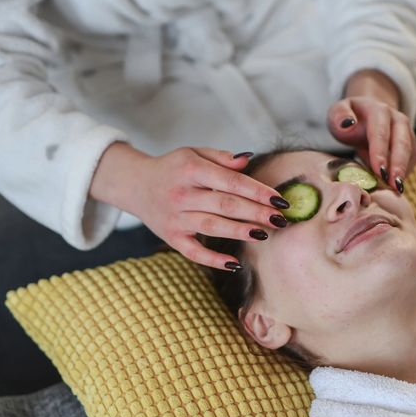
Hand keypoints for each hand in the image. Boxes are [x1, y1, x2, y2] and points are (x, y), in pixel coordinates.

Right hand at [90, 143, 287, 269]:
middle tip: (280, 220)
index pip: (231, 181)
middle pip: (225, 205)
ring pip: (212, 227)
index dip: (257, 191)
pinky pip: (193, 252)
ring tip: (265, 234)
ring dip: (240, 231)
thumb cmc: (173, 168)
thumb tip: (248, 160)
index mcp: (191, 169)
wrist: (135, 184)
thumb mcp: (194, 153)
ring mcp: (175, 218)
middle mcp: (182, 194)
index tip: (279, 200)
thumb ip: (222, 158)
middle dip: (256, 213)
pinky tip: (235, 263)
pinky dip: (214, 260)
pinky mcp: (171, 237)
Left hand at [327, 71, 415, 190]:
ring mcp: (407, 133)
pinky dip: (404, 174)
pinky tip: (395, 188)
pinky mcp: (411, 146)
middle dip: (398, 165)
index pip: (381, 132)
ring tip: (397, 190)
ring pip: (410, 153)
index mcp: (379, 111)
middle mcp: (398, 120)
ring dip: (404, 172)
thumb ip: (339, 116)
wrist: (366, 117)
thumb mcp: (337, 113)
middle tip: (394, 185)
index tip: (379, 170)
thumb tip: (348, 124)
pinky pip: (411, 161)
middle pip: (402, 143)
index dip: (380, 152)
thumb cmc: (349, 119)